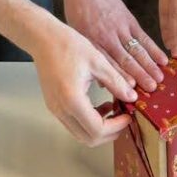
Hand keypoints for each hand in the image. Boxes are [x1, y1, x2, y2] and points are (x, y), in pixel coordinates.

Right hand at [30, 13, 137, 145]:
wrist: (43, 38)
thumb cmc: (68, 45)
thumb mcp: (98, 61)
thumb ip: (116, 82)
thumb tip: (132, 98)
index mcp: (72, 99)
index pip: (97, 129)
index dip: (116, 127)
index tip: (128, 115)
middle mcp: (61, 110)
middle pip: (88, 139)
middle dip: (109, 133)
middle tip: (124, 117)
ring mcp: (55, 110)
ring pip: (80, 134)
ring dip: (99, 128)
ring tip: (114, 110)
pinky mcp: (54, 106)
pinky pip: (74, 123)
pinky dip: (89, 121)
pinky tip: (101, 105)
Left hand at [63, 0, 167, 91]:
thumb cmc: (78, 12)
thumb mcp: (77, 35)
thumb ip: (90, 56)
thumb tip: (101, 79)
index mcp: (93, 43)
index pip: (109, 63)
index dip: (121, 78)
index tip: (131, 91)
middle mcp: (109, 37)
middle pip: (126, 59)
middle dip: (140, 76)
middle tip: (152, 90)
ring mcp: (121, 28)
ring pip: (137, 49)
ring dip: (149, 65)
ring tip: (160, 78)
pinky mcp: (129, 20)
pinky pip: (143, 37)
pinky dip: (153, 49)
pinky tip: (162, 59)